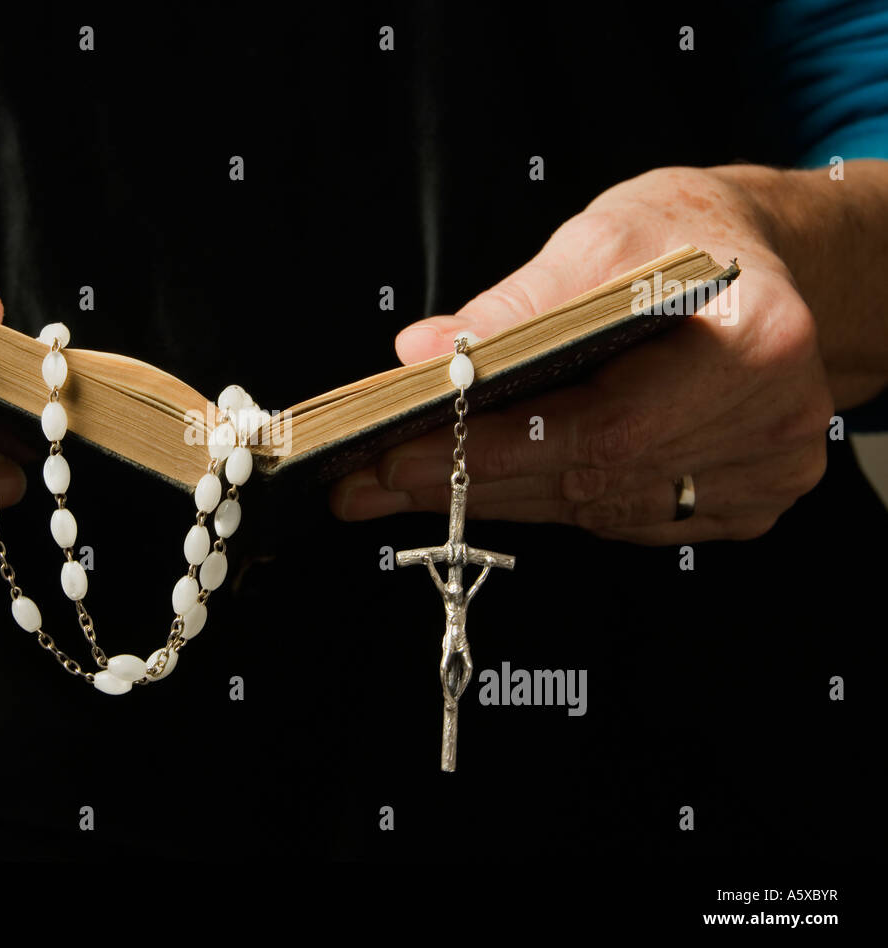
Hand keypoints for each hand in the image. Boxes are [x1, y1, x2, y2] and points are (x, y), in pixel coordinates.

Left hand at [330, 166, 835, 543]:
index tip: (400, 455)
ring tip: (399, 489)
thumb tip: (422, 353)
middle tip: (369, 485)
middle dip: (468, 482)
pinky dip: (549, 501)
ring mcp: (765, 474)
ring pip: (600, 509)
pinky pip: (623, 518)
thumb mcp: (606, 235)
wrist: (763, 261)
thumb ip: (519, 302)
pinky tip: (481, 490)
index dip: (497, 448)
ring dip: (494, 501)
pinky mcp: (745, 500)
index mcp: (755, 344)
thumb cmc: (686, 234)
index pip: (603, 425)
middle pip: (594, 478)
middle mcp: (773, 424)